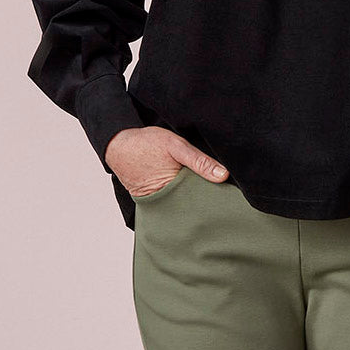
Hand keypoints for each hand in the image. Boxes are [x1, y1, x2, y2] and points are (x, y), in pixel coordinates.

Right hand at [104, 125, 228, 197]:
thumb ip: (199, 161)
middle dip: (207, 202)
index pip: (202, 201)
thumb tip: (224, 175)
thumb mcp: (176, 146)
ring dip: (195, 199)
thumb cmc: (146, 143)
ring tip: (211, 197)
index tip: (231, 199)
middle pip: (194, 206)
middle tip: (226, 202)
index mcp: (174, 191)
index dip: (216, 199)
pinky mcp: (155, 198)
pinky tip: (193, 191)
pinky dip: (183, 197)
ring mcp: (160, 202)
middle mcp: (167, 201)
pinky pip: (174, 201)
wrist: (118, 145)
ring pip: (185, 204)